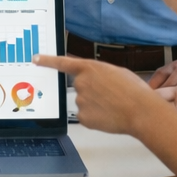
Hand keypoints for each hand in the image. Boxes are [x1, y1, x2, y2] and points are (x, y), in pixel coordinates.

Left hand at [35, 54, 167, 136]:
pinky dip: (96, 117)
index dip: (47, 61)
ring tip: (114, 106)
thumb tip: (95, 79)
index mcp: (89, 68)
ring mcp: (80, 101)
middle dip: (92, 91)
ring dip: (95, 104)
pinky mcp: (83, 117)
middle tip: (110, 96)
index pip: (62, 63)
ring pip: (84, 102)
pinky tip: (109, 116)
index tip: (36, 59)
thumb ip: (100, 73)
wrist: (140, 111)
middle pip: (80, 87)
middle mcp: (81, 83)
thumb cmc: (134, 91)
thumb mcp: (117, 72)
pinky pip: (86, 116)